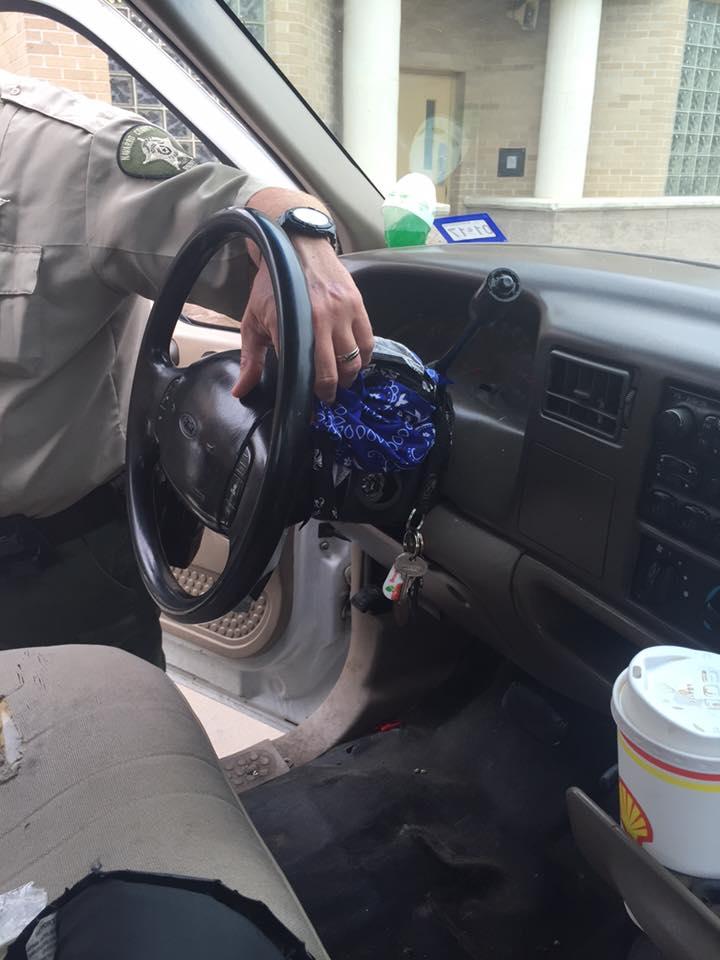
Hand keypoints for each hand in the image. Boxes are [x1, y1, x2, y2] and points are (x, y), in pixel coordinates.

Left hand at [231, 237, 373, 403]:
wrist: (296, 244)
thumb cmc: (272, 284)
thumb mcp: (253, 320)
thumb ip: (250, 359)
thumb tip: (240, 391)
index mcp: (290, 326)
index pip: (302, 372)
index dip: (307, 395)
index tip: (309, 409)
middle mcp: (319, 320)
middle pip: (333, 371)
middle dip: (331, 391)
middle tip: (326, 398)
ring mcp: (341, 311)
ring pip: (354, 359)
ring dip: (348, 376)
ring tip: (341, 380)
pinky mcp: (357, 305)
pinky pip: (368, 341)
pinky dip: (363, 358)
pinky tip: (354, 362)